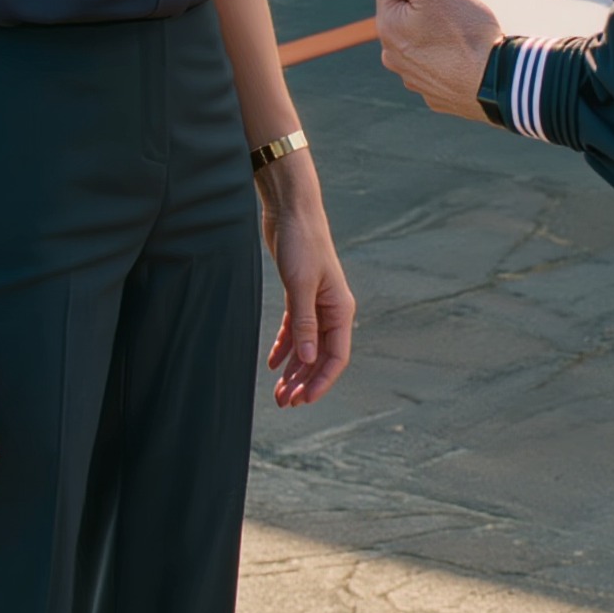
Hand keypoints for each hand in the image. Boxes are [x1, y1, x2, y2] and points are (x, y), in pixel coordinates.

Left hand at [257, 153, 354, 406]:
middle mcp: (331, 309)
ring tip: (278, 392)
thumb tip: (307, 360)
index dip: (321, 382)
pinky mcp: (298, 293)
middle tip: (284, 402)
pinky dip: (285, 347)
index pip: (336, 356)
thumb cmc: (302, 242)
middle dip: (304, 381)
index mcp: (340, 309)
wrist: (292, 209)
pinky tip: (273, 363)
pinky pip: (295, 329)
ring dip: (294, 370)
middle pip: (320, 355)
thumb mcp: (301, 285)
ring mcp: (315, 302)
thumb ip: (304, 323)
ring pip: (307, 345)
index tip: (303, 400)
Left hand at [352, 0, 500, 121]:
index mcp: (387, 26)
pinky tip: (467, 53)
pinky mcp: (436, 92)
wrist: (500, 82)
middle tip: (454, 5)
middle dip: (425, 5)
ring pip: (421, 40)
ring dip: (436, 32)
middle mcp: (393, 55)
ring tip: (464, 30)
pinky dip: (448, 57)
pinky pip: (438, 64)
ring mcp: (414, 77)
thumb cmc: (466, 32)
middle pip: (404, 15)